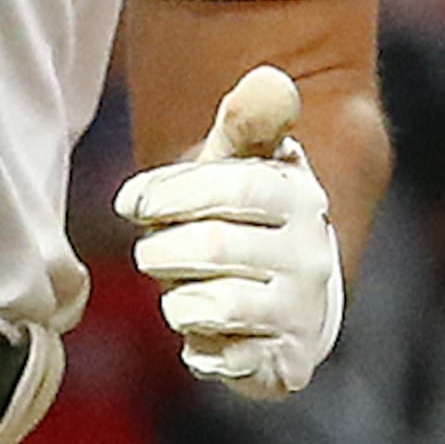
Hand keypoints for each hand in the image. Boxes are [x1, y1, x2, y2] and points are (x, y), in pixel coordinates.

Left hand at [116, 65, 344, 395]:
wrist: (284, 300)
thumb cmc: (242, 218)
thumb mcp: (239, 162)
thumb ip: (245, 122)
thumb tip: (270, 79)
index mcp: (298, 195)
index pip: (228, 186)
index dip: (167, 195)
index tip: (133, 203)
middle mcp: (310, 254)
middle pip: (207, 248)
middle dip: (162, 252)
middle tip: (156, 253)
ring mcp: (302, 312)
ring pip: (211, 305)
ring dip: (177, 301)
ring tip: (184, 292)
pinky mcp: (285, 364)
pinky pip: (224, 360)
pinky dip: (199, 350)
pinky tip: (203, 338)